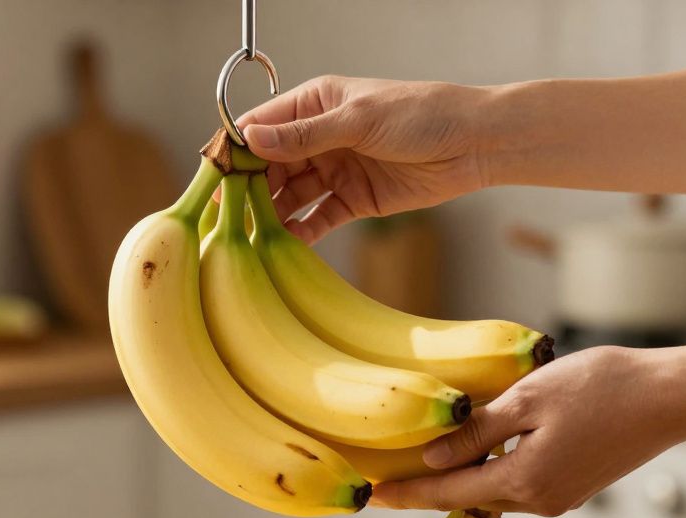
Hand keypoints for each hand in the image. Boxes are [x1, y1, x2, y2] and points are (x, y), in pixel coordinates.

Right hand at [238, 76, 489, 242]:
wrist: (473, 144)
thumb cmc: (421, 115)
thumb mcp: (358, 120)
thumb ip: (304, 135)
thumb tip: (251, 137)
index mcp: (314, 104)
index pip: (260, 126)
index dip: (234, 150)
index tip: (213, 176)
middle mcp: (318, 137)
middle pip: (268, 165)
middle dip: (247, 188)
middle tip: (225, 215)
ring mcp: (334, 170)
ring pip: (289, 195)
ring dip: (270, 213)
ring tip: (249, 236)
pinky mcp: (353, 200)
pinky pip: (317, 218)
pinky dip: (300, 231)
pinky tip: (283, 246)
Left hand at [370, 346, 685, 515]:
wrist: (672, 397)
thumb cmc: (603, 387)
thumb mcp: (529, 398)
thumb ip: (479, 431)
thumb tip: (433, 458)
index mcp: (524, 481)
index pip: (447, 491)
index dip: (406, 491)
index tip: (371, 494)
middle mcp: (540, 501)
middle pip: (467, 497)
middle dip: (429, 487)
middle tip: (388, 476)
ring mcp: (560, 497)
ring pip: (494, 491)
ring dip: (462, 478)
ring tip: (425, 460)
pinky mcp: (575, 485)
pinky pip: (519, 484)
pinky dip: (493, 471)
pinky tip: (479, 450)